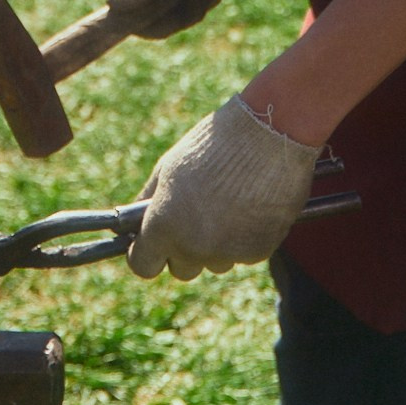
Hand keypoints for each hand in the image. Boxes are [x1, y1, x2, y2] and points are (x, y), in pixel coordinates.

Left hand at [128, 96, 320, 280]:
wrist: (269, 135)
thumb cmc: (215, 145)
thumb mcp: (169, 168)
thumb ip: (150, 201)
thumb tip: (135, 223)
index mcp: (164, 225)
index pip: (143, 265)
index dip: (146, 254)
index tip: (151, 243)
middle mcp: (193, 246)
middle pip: (180, 269)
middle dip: (182, 251)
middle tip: (193, 218)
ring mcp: (227, 253)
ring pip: (214, 263)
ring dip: (215, 245)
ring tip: (226, 206)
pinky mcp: (257, 252)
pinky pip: (241, 255)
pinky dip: (243, 238)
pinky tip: (249, 207)